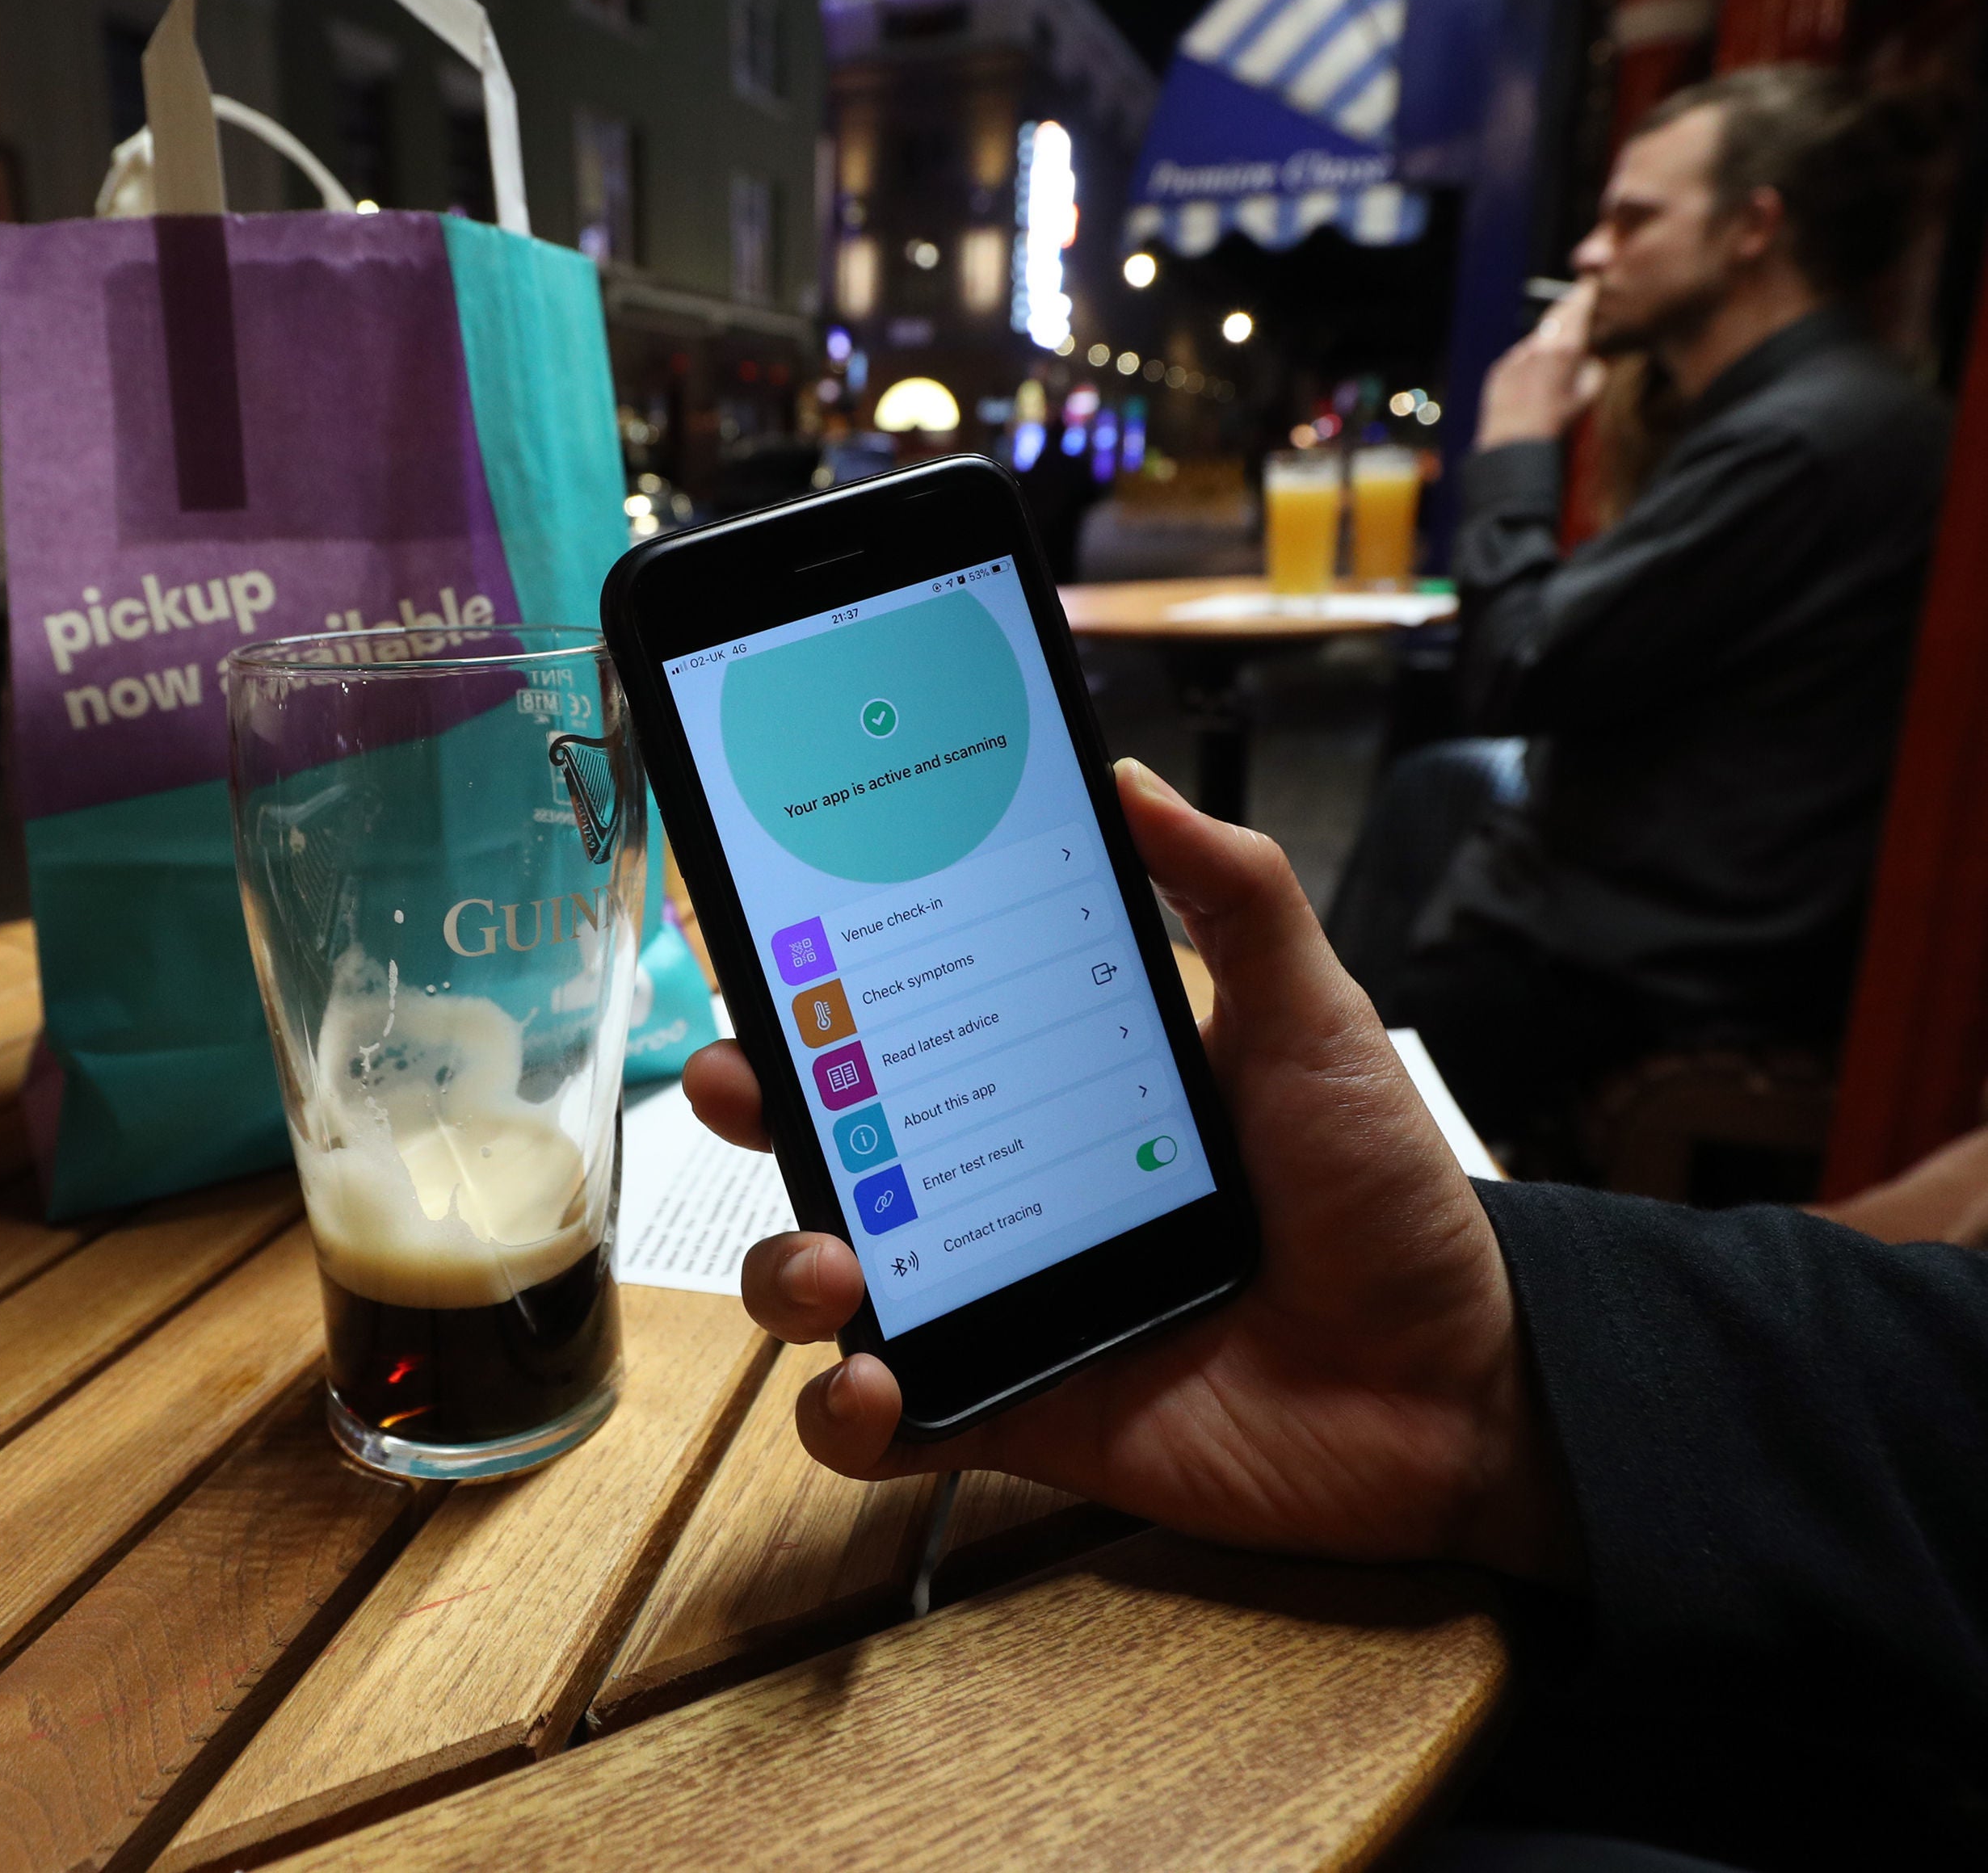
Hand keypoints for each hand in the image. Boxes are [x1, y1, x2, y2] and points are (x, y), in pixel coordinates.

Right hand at [687, 760, 1579, 1580]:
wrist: (1461, 1384)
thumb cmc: (1387, 1198)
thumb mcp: (1315, 1023)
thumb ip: (1233, 894)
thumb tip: (1126, 772)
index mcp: (1049, 1083)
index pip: (901, 1022)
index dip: (814, 988)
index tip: (765, 945)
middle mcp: (1000, 1185)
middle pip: (831, 1137)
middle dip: (754, 1105)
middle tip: (741, 1085)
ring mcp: (998, 1301)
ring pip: (827, 1280)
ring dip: (787, 1266)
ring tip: (836, 1262)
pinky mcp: (1015, 1412)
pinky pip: (887, 1429)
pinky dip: (848, 1418)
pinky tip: (875, 1387)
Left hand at [1474, 280, 1603, 450]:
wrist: (1512, 444)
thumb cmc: (1555, 425)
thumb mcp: (1587, 397)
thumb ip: (1594, 369)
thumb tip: (1592, 358)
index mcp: (1565, 349)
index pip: (1578, 309)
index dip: (1587, 293)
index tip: (1592, 281)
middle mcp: (1538, 346)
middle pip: (1557, 315)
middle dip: (1569, 306)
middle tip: (1579, 299)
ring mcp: (1516, 356)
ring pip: (1538, 337)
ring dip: (1550, 337)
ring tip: (1560, 348)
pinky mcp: (1500, 368)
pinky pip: (1520, 357)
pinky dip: (1530, 359)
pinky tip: (1536, 377)